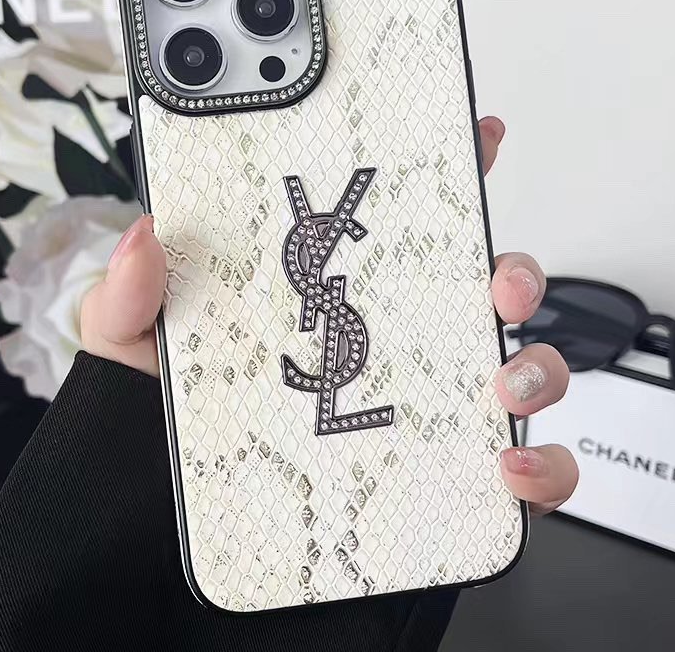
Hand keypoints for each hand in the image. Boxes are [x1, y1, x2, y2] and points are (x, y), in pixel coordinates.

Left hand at [81, 115, 577, 514]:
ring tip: (501, 380)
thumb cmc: (168, 435)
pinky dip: (542, 467)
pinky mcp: (448, 482)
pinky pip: (525, 472)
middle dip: (511, 269)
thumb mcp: (136, 353)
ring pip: (520, 369)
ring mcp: (428, 410)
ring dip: (535, 365)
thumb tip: (146, 236)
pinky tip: (506, 466)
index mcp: (334, 298)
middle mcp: (394, 345)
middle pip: (481, 289)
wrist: (167, 539)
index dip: (449, 171)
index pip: (402, 223)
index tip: (477, 135)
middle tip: (495, 278)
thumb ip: (132, 298)